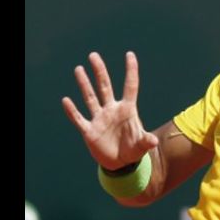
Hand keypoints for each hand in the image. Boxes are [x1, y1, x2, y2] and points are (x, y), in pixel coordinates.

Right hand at [62, 51, 158, 169]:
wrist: (120, 164)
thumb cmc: (133, 151)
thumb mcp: (141, 146)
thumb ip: (146, 142)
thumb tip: (153, 141)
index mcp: (127, 110)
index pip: (129, 86)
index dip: (130, 71)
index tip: (130, 55)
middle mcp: (112, 110)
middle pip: (105, 86)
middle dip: (100, 71)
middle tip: (94, 55)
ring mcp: (99, 119)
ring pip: (90, 97)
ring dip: (84, 84)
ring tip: (79, 68)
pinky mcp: (89, 131)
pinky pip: (79, 119)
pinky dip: (72, 111)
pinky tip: (66, 100)